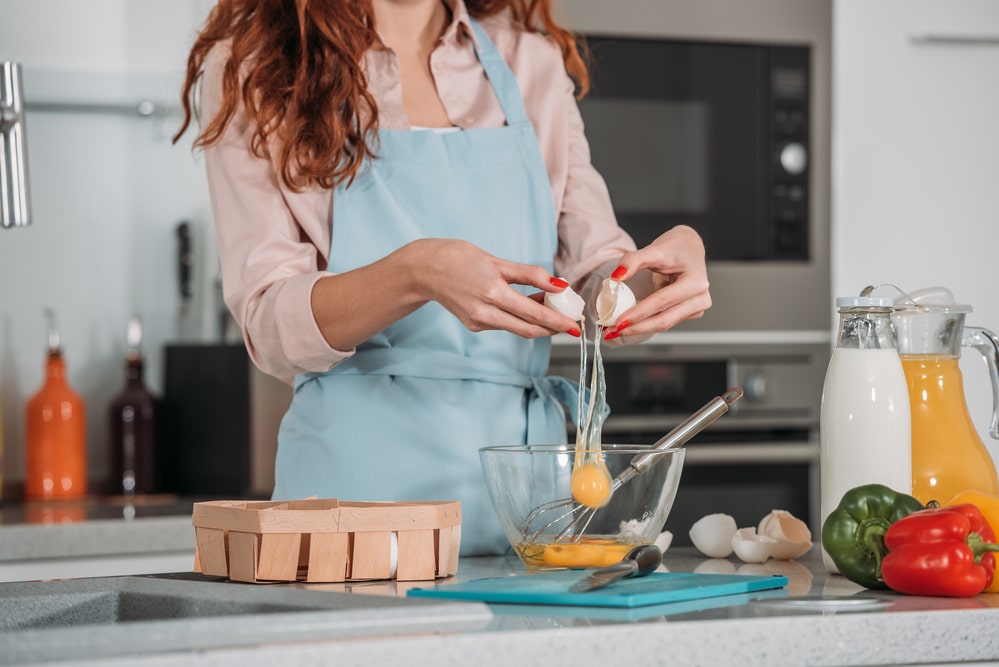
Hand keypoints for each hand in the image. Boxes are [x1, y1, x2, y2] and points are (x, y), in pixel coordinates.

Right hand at [414, 239, 581, 338]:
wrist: (424, 269)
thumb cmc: (458, 258)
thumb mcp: (497, 261)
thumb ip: (530, 274)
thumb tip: (558, 284)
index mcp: (493, 293)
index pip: (534, 314)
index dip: (558, 321)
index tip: (575, 324)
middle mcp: (485, 313)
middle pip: (528, 329)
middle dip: (551, 327)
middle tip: (569, 320)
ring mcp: (478, 322)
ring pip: (517, 328)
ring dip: (537, 321)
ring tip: (549, 306)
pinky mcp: (474, 324)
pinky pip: (504, 324)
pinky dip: (519, 318)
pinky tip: (525, 305)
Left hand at [603, 225, 710, 339]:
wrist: (689, 248)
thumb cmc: (676, 248)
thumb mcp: (654, 249)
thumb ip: (634, 260)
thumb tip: (616, 276)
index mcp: (695, 282)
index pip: (662, 301)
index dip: (639, 313)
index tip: (619, 321)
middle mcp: (700, 298)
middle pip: (664, 320)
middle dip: (636, 327)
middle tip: (612, 330)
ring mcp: (696, 308)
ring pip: (664, 323)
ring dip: (638, 328)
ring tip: (614, 329)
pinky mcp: (689, 313)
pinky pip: (665, 320)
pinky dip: (646, 323)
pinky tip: (629, 324)